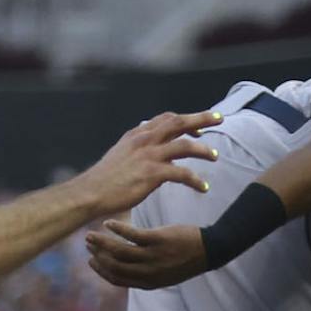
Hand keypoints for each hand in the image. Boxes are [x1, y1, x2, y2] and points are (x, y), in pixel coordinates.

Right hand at [67, 111, 220, 220]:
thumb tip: (148, 154)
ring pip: (185, 146)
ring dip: (204, 150)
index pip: (165, 119)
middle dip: (202, 118)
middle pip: (179, 122)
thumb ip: (136, 150)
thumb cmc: (103, 180)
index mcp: (137, 135)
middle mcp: (144, 140)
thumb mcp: (119, 156)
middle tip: (219, 118)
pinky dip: (196, 180)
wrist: (90, 193)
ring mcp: (149, 156)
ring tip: (215, 156)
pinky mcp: (153, 174)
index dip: (183, 120)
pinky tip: (203, 187)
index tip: (196, 126)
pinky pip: (183, 174)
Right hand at [84, 220, 212, 288]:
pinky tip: (108, 223)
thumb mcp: (165, 275)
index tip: (91, 261)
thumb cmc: (186, 260)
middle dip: (98, 255)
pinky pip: (132, 235)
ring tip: (91, 234)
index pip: (117, 279)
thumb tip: (128, 271)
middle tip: (88, 244)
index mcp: (148, 282)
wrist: (209, 251)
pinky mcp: (159, 240)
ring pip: (120, 251)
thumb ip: (146, 274)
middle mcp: (148, 272)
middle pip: (115, 266)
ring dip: (102, 243)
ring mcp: (153, 256)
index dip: (101, 271)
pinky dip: (117, 229)